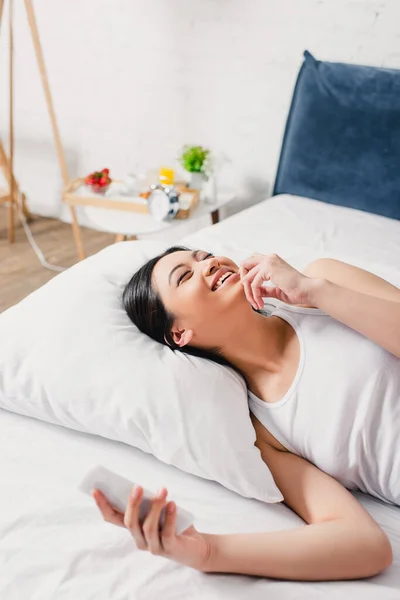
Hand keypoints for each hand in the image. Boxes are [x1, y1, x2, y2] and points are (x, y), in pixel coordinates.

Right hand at [92, 486, 212, 571]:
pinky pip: (167, 533)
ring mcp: (154, 546)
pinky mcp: (171, 548)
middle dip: (132, 504)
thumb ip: (148, 502)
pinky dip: (170, 517)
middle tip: (137, 487)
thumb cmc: (174, 524)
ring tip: (163, 490)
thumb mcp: (158, 510)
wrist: (196, 546)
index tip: (95, 489)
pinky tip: (173, 504)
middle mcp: (140, 540)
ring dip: (155, 507)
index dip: (103, 506)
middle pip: (129, 523)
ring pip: (148, 527)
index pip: (113, 518)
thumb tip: (139, 486)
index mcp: (134, 529)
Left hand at [239, 253, 312, 308]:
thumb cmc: (296, 291)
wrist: (307, 291)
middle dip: (244, 281)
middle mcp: (269, 258)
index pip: (250, 262)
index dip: (247, 275)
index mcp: (272, 260)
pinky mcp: (269, 268)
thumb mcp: (276, 290)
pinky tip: (261, 303)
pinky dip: (255, 295)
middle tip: (249, 296)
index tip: (250, 291)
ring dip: (249, 293)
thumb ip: (264, 289)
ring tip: (256, 304)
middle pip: (244, 264)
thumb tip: (254, 291)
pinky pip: (254, 283)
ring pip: (247, 277)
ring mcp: (269, 261)